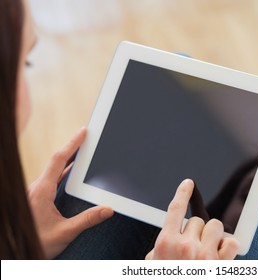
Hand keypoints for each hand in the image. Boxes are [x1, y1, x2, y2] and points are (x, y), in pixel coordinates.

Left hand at [28, 127, 113, 258]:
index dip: (72, 144)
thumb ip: (87, 220)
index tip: (83, 132)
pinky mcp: (37, 198)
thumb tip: (108, 209)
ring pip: (54, 170)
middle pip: (57, 161)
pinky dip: (64, 171)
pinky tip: (73, 174)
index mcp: (41, 191)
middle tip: (87, 137)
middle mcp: (37, 188)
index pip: (58, 160)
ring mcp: (36, 193)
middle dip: (73, 147)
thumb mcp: (64, 232)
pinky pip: (52, 178)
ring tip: (84, 151)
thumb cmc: (36, 243)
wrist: (16, 252)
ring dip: (69, 159)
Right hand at [146, 179, 238, 259]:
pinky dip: (229, 245)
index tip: (188, 184)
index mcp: (165, 244)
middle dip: (196, 230)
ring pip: (216, 225)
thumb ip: (158, 251)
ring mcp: (206, 255)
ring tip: (207, 249)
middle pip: (197, 219)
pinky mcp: (222, 265)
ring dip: (212, 235)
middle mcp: (186, 246)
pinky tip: (221, 254)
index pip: (175, 209)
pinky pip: (232, 240)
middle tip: (192, 247)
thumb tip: (167, 240)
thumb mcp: (152, 267)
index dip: (182, 193)